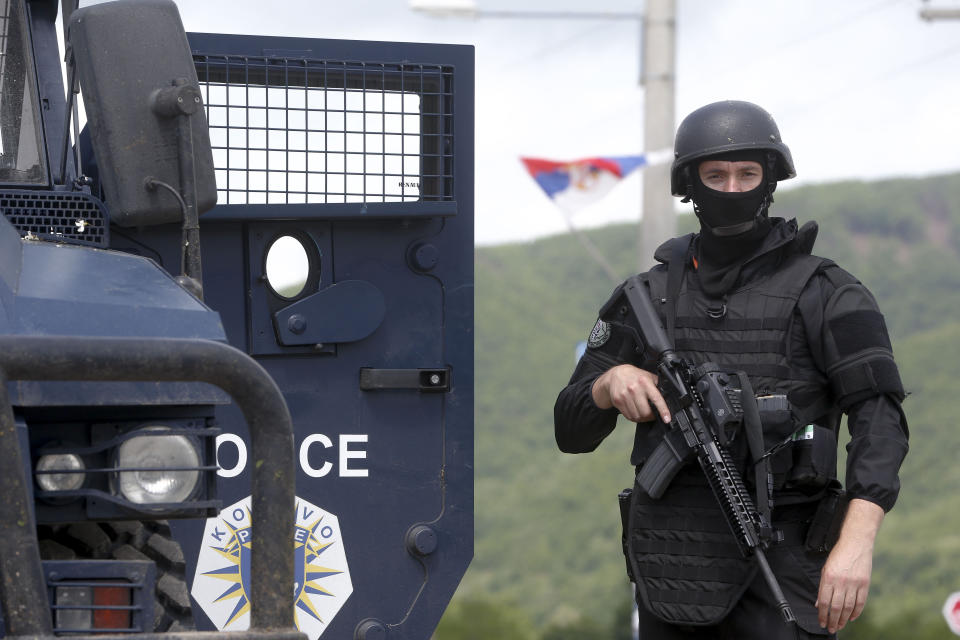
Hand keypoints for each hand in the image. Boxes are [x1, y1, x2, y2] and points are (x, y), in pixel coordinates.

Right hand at [591, 364, 669, 423]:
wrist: (616, 374)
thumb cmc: (634, 376)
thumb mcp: (648, 376)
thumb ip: (657, 386)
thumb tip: (668, 397)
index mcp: (645, 382)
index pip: (656, 399)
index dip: (663, 410)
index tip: (667, 419)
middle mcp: (634, 389)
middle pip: (645, 412)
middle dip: (651, 417)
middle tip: (653, 415)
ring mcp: (625, 396)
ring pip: (637, 416)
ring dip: (642, 418)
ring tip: (644, 414)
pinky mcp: (618, 401)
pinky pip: (628, 416)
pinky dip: (634, 417)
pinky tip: (636, 412)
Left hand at [816, 499, 883, 632]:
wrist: (856, 542)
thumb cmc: (839, 554)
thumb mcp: (826, 568)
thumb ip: (823, 586)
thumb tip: (819, 603)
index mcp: (828, 577)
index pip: (824, 601)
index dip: (822, 614)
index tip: (821, 622)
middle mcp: (841, 581)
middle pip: (836, 607)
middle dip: (832, 620)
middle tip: (830, 628)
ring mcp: (854, 583)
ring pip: (848, 607)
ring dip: (843, 619)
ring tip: (840, 626)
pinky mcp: (865, 583)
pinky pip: (860, 602)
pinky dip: (856, 612)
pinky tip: (852, 618)